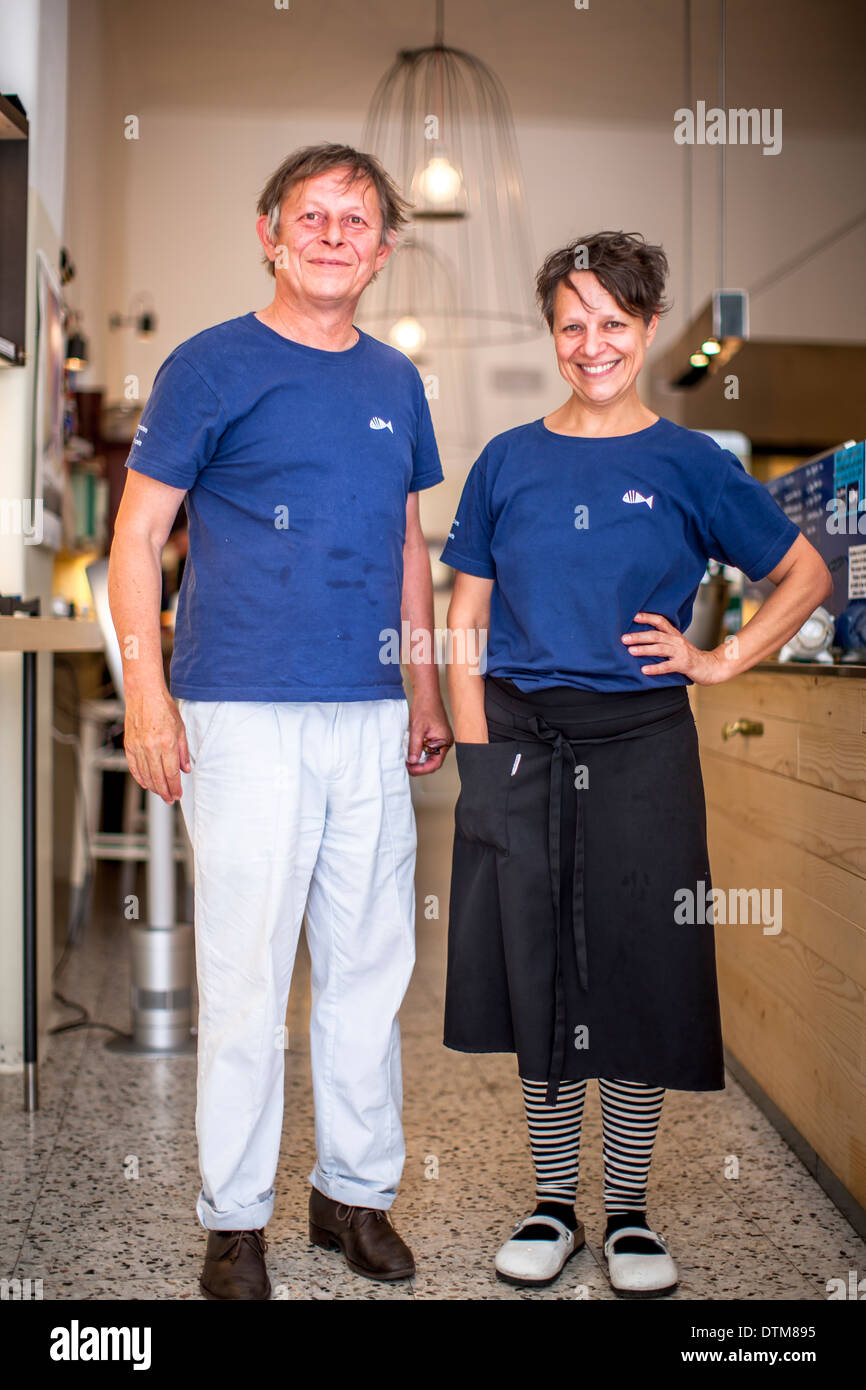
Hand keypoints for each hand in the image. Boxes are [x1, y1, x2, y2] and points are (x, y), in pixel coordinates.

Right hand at [123, 686, 190, 802]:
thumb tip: (185, 769)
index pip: (171, 772)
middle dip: (165, 791)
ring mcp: (138, 746)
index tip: (177, 794)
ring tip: (160, 793)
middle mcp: (151, 746)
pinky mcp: (129, 745)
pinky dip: (139, 777)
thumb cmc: (163, 708)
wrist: (144, 695)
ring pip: (145, 775)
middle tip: (170, 798)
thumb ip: (183, 751)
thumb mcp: (181, 729)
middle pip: (158, 777)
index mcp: (167, 742)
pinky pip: (134, 767)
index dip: (175, 787)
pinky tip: (145, 783)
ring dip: (153, 787)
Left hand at [406, 696, 453, 776]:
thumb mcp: (417, 729)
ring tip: (408, 758)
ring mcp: (440, 739)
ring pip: (430, 755)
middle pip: (433, 761)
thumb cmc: (425, 707)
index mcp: (444, 741)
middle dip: (420, 765)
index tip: (411, 769)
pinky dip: (419, 751)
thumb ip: (415, 746)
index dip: (422, 769)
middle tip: (407, 765)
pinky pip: (428, 748)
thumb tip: (412, 761)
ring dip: (419, 758)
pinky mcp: (435, 736)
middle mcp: (444, 742)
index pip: (435, 763)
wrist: (426, 694)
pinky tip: (411, 750)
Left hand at [621, 612, 728, 684]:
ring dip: (644, 649)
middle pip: (656, 635)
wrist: (710, 667)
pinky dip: (655, 668)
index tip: (634, 616)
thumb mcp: (677, 645)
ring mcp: (681, 652)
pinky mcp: (684, 665)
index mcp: (674, 634)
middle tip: (624, 638)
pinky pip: (667, 666)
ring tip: (631, 651)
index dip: (648, 617)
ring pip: (660, 649)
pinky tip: (644, 670)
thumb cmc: (690, 657)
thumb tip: (642, 639)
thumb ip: (664, 640)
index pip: (660, 621)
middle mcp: (677, 641)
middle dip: (639, 636)